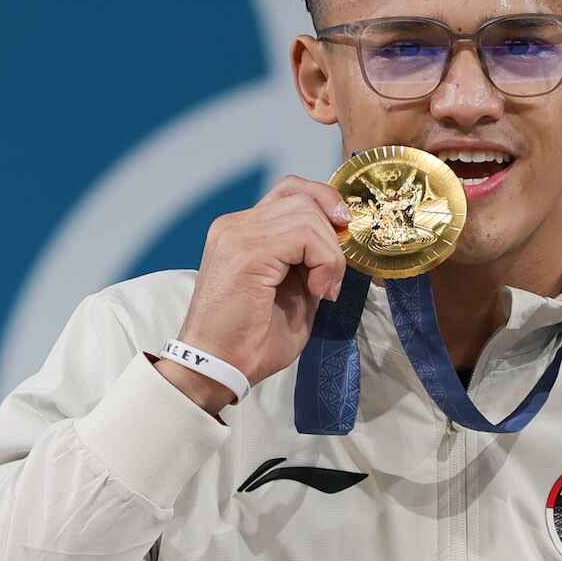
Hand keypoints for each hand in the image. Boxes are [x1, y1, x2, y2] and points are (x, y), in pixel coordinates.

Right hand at [155, 176, 353, 407]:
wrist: (218, 369)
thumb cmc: (251, 341)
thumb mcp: (293, 293)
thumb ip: (310, 263)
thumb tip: (340, 244)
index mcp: (243, 232)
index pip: (290, 191)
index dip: (324, 204)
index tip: (342, 237)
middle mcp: (235, 225)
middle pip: (301, 196)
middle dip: (331, 234)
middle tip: (331, 278)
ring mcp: (237, 234)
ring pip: (307, 214)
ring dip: (329, 254)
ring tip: (322, 289)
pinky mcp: (246, 251)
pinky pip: (304, 236)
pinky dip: (324, 262)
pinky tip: (317, 291)